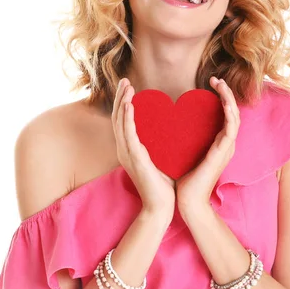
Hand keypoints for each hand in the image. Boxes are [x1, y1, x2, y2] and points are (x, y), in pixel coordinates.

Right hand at [112, 78, 175, 216]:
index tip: (129, 87)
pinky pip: (128, 135)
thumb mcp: (161, 159)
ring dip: (122, 103)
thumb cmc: (163, 186)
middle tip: (125, 81)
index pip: (123, 122)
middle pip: (118, 118)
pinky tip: (128, 105)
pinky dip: (127, 119)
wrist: (162, 207)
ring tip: (126, 87)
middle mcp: (124, 150)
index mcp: (129, 150)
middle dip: (120, 98)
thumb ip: (162, 145)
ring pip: (120, 123)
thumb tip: (172, 131)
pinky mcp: (134, 159)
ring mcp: (127, 155)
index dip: (123, 103)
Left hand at [175, 76, 240, 216]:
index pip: (225, 115)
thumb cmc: (183, 180)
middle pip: (233, 112)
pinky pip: (231, 129)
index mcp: (218, 143)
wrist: (187, 202)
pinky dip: (230, 114)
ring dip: (229, 98)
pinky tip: (224, 102)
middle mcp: (225, 144)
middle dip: (226, 93)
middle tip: (216, 79)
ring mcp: (226, 149)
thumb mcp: (184, 153)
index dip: (221, 97)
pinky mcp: (222, 154)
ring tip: (220, 84)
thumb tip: (171, 124)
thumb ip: (184, 139)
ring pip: (235, 117)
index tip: (210, 83)